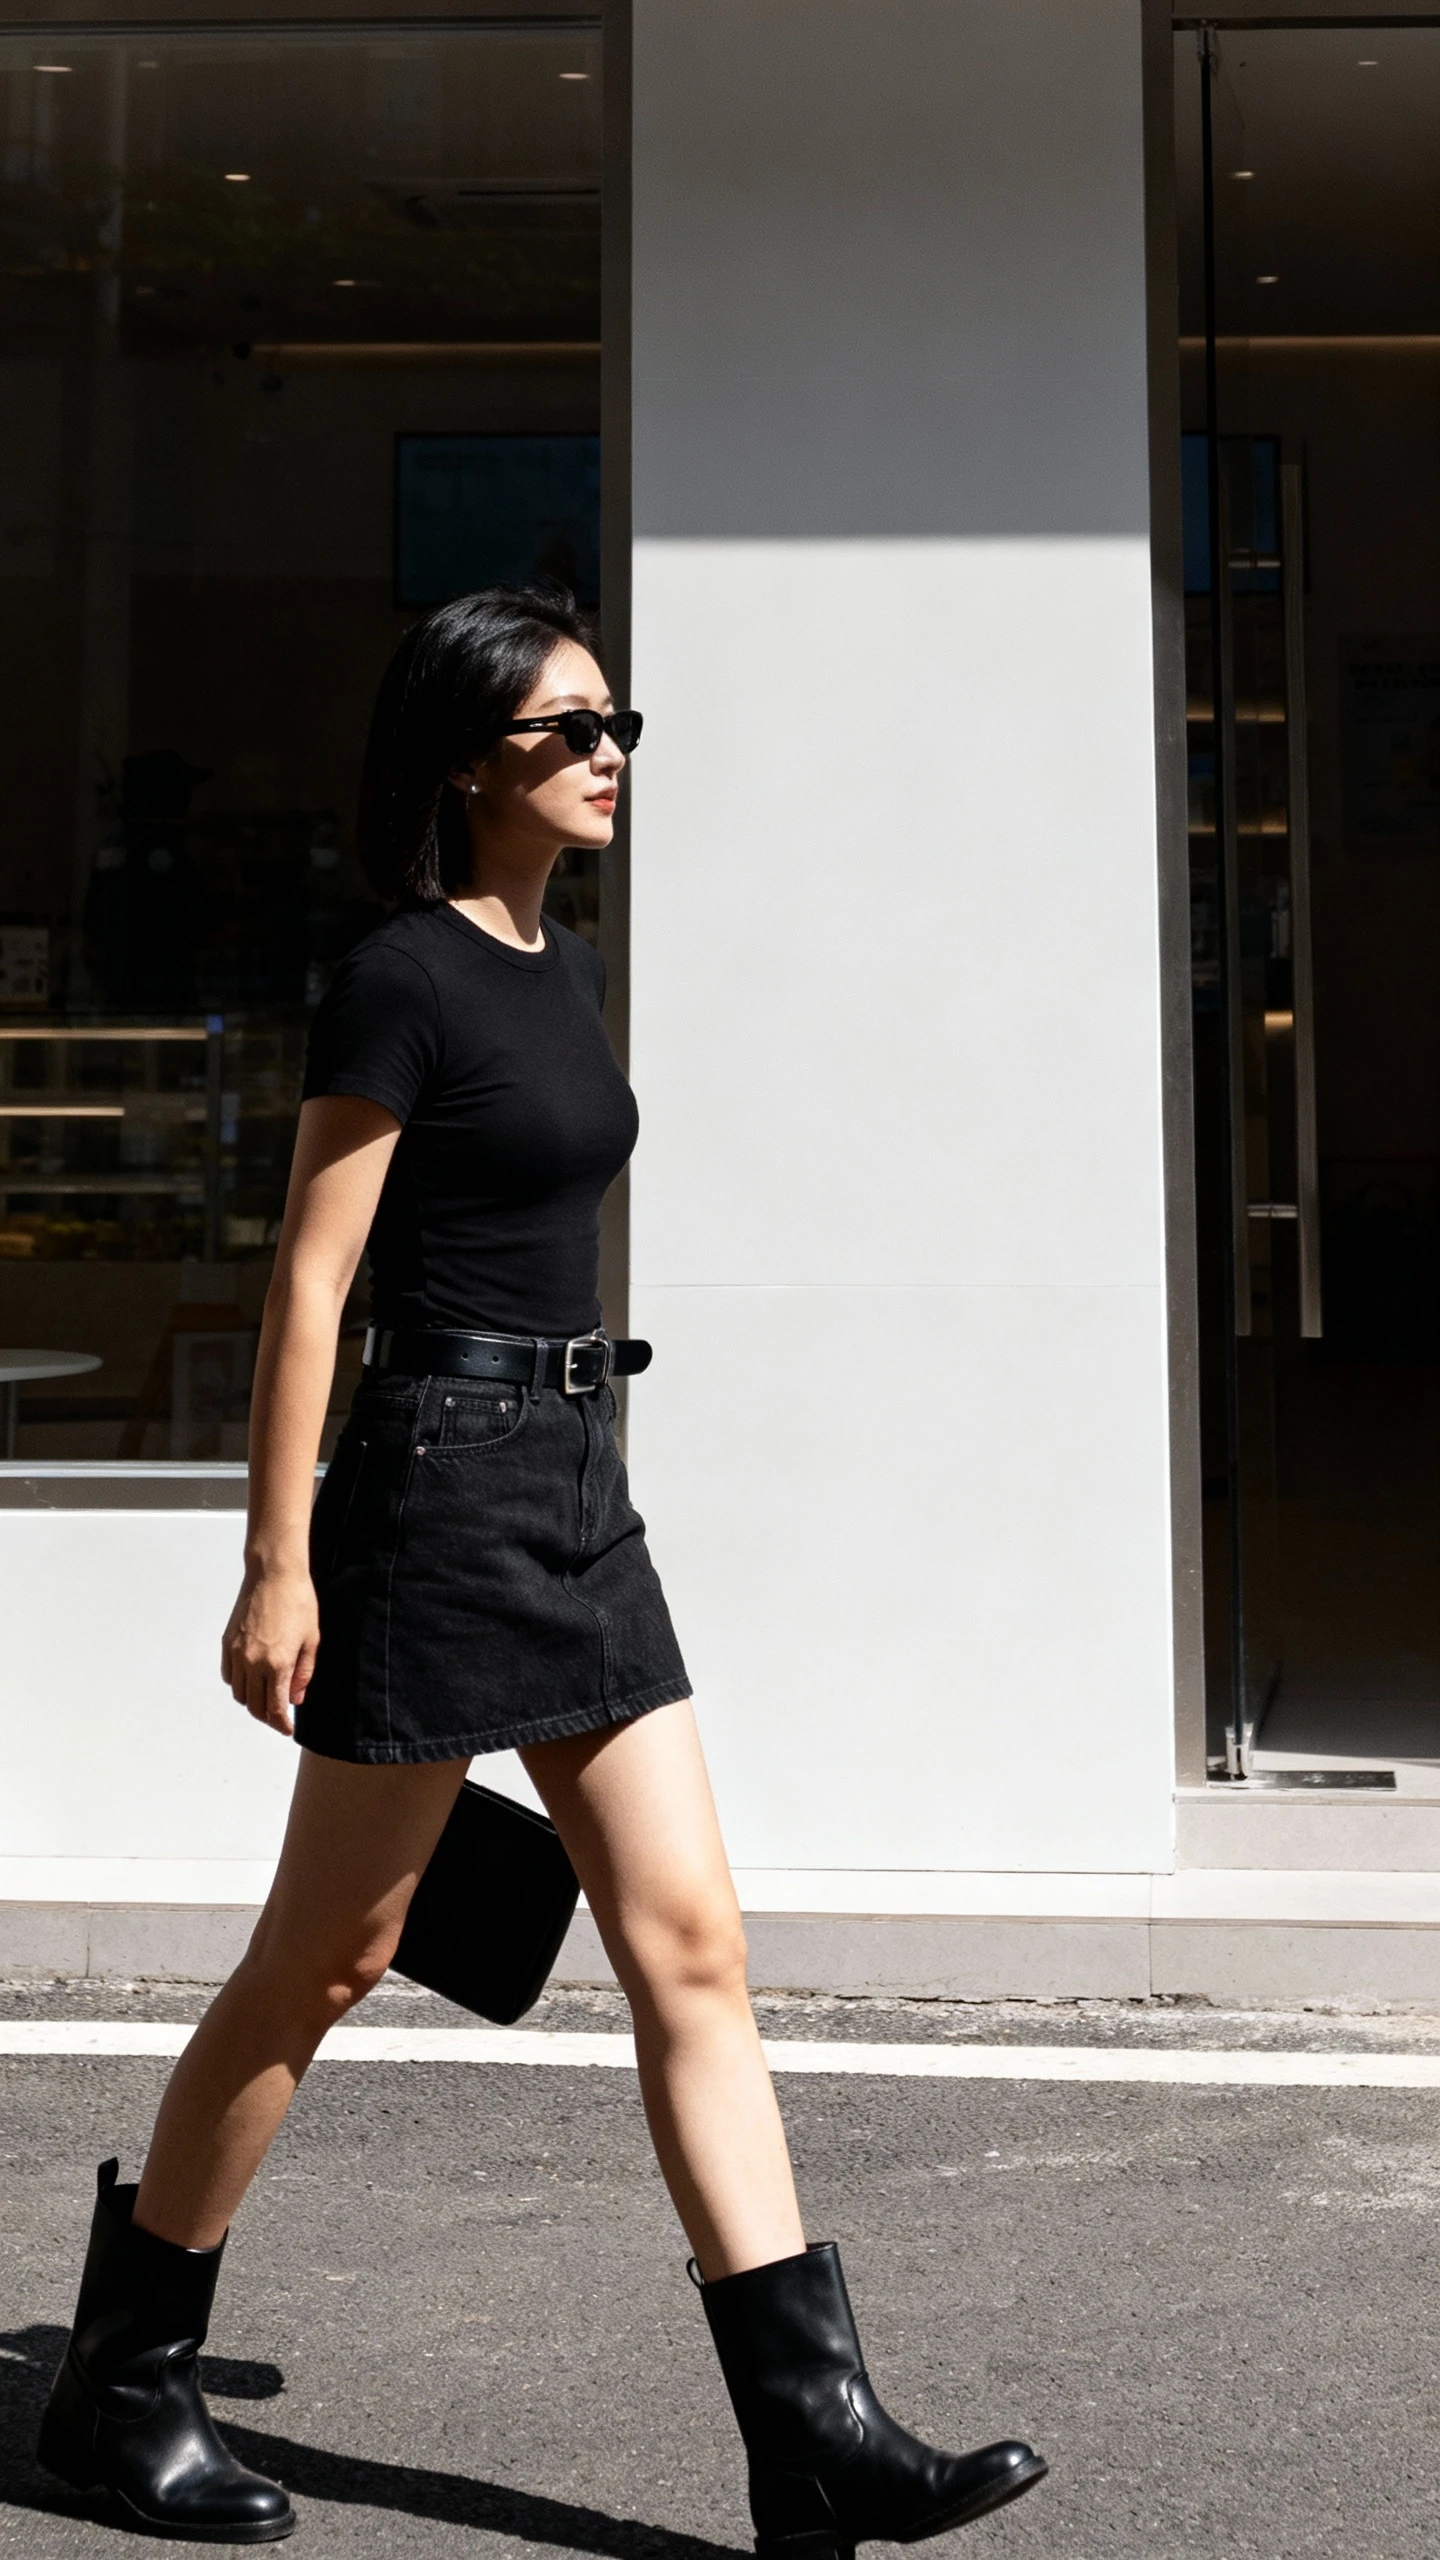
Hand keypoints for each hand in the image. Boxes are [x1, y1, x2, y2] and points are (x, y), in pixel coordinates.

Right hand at [221, 1564, 319, 1735]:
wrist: (274, 1574)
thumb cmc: (298, 1602)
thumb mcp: (312, 1640)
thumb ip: (304, 1674)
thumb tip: (295, 1698)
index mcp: (277, 1664)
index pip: (274, 1708)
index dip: (281, 1724)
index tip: (286, 1729)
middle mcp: (253, 1662)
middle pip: (254, 1706)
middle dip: (267, 1717)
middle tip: (278, 1717)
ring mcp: (236, 1653)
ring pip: (239, 1694)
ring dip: (252, 1702)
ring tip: (266, 1698)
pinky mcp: (227, 1643)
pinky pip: (229, 1675)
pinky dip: (238, 1684)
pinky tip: (251, 1680)